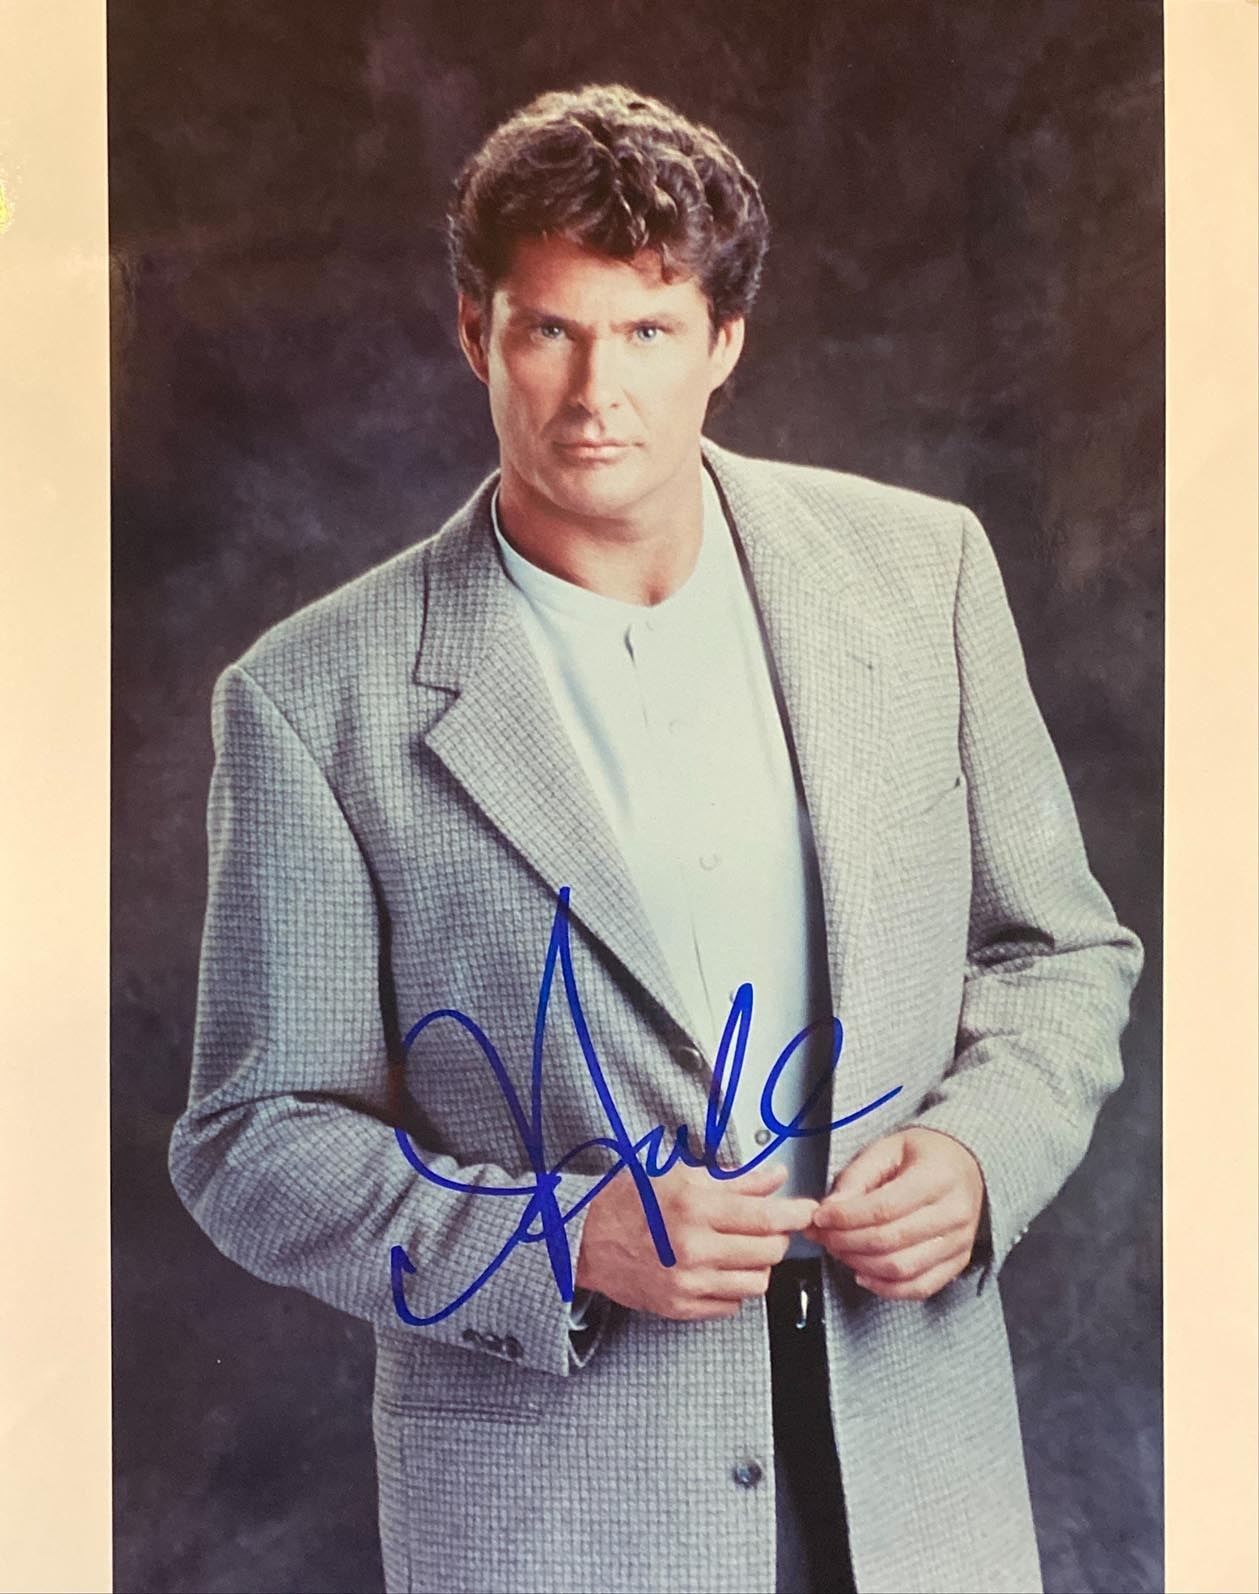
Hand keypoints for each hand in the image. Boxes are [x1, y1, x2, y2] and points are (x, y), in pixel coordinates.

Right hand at [575, 1161, 817, 1320]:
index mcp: (694, 1208)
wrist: (585, 1239)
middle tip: (770, 1226)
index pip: (766, 1217)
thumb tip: (774, 1178)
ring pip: (756, 1282)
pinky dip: (734, 1288)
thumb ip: (734, 1180)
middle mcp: (693, 1248)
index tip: (806, 1210)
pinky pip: (732, 1305)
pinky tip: (719, 1269)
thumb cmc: (629, 1202)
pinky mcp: (680, 1307)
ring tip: (741, 1248)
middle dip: (778, 1238)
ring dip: (757, 1264)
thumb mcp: (680, 1176)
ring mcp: (687, 1282)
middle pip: (768, 1252)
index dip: (795, 1213)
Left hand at [806, 1127, 984, 1300]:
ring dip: (860, 1265)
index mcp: (937, 1177)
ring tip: (839, 1250)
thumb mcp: (888, 1148)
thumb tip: (832, 1208)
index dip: (845, 1217)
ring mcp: (959, 1242)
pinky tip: (863, 1273)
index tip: (820, 1217)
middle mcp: (954, 1212)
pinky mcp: (958, 1262)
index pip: (884, 1208)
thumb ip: (858, 1177)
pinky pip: (919, 1287)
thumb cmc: (926, 1155)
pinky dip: (885, 1288)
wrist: (966, 1165)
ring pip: (901, 1269)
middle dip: (846, 1242)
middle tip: (823, 1235)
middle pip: (890, 1241)